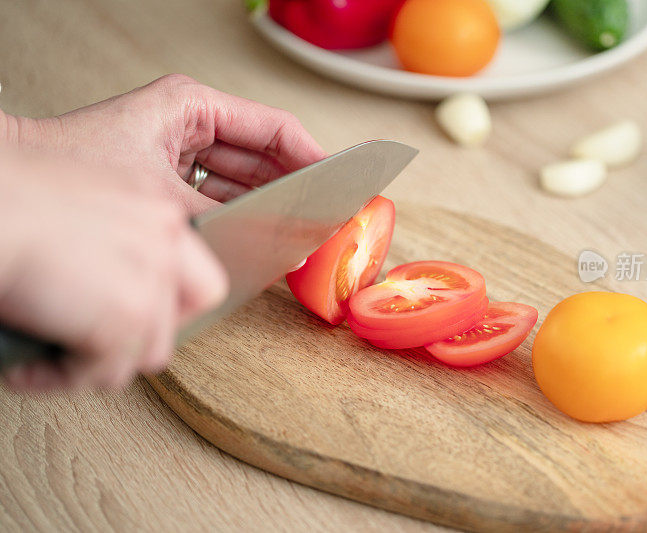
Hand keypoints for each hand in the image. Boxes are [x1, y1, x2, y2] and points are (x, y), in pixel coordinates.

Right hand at [0, 149, 227, 390]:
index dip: (164, 307)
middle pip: (177, 319)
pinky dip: (62, 379)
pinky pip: (106, 373)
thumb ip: (113, 234)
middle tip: (89, 342)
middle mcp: (166, 239)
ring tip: (52, 356)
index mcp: (156, 208)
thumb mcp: (79, 200)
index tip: (123, 318)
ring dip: (96, 364)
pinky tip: (29, 369)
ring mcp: (153, 279)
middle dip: (135, 340)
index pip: (196, 276)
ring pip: (146, 354)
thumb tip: (106, 277)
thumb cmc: (7, 200)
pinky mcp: (128, 317)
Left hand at [8, 74, 326, 214]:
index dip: (311, 157)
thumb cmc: (76, 168)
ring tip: (295, 228)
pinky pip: (219, 192)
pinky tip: (257, 234)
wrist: (17, 190)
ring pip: (242, 176)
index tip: (338, 182)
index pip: (273, 127)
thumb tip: (277, 240)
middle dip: (291, 187)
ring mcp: (179, 148)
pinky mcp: (168, 174)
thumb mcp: (165, 196)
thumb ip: (228, 217)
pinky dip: (238, 213)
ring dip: (267, 203)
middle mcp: (189, 122)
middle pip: (261, 154)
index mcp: (191, 104)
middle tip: (319, 215)